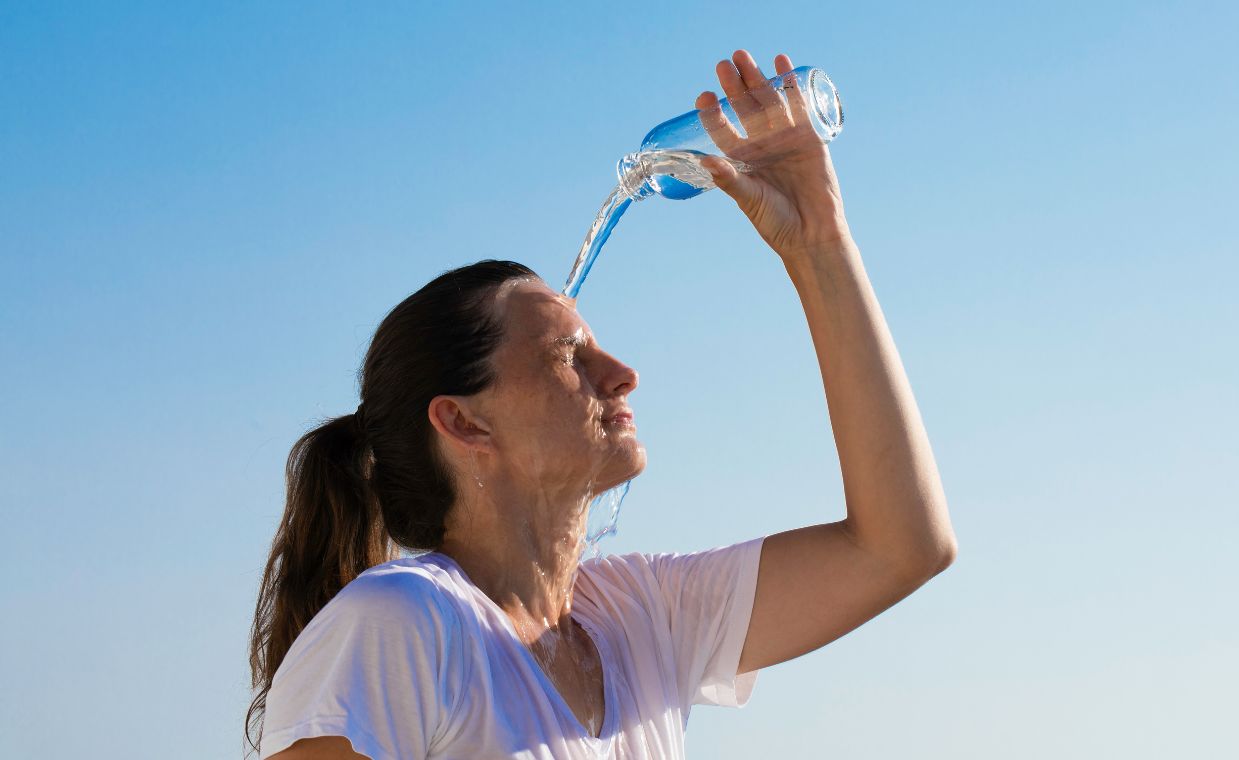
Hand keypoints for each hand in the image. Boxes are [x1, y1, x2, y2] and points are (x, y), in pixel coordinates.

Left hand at [697, 50, 852, 260]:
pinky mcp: (808, 136)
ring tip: (743, 56)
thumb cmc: (775, 221)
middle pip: (744, 108)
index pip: (722, 129)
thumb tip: (705, 161)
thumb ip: (729, 179)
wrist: (812, 232)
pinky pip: (797, 104)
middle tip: (723, 64)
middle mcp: (760, 145)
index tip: (703, 98)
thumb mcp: (748, 199)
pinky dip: (790, 84)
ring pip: (767, 101)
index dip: (712, 113)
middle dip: (733, 86)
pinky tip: (781, 62)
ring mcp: (784, 137)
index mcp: (740, 160)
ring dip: (757, 78)